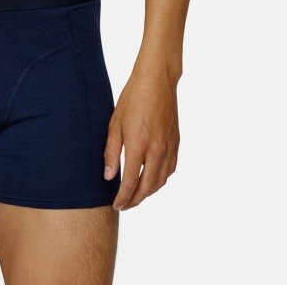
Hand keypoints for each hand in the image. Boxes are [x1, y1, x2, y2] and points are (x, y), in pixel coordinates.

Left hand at [103, 68, 179, 210]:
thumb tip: (109, 177)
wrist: (157, 80)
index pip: (131, 183)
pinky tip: (152, 178)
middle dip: (135, 200)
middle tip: (124, 205)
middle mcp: (157, 150)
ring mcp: (169, 147)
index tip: (116, 205)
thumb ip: (112, 152)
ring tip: (136, 194)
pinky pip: (170, 170)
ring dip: (149, 192)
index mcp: (139, 145)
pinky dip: (160, 179)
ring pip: (161, 181)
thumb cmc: (132, 98)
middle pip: (148, 188)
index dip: (123, 198)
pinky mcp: (176, 143)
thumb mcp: (115, 123)